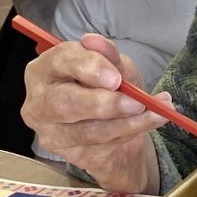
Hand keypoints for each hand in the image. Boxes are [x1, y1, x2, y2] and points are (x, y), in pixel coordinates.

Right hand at [21, 34, 170, 192]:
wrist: (117, 126)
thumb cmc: (108, 87)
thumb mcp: (114, 65)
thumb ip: (106, 54)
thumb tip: (92, 40)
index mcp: (45, 70)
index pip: (60, 61)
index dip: (89, 67)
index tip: (116, 77)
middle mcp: (39, 102)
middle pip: (64, 103)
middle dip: (104, 103)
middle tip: (136, 102)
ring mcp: (51, 132)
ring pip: (88, 131)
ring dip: (128, 122)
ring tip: (157, 112)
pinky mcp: (68, 155)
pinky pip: (102, 147)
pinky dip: (131, 133)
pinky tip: (151, 121)